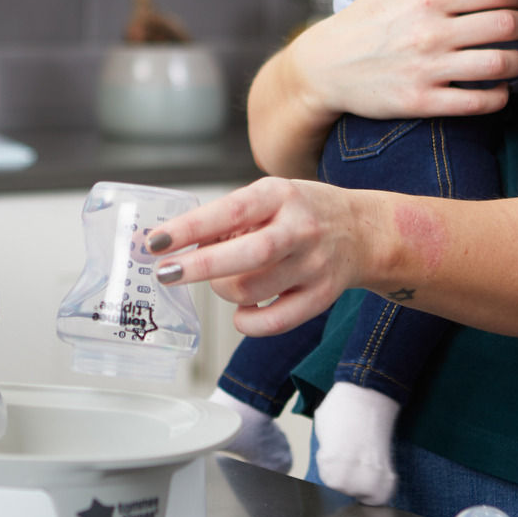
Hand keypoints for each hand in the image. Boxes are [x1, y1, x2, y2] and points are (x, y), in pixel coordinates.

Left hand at [151, 177, 372, 335]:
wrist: (362, 232)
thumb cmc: (301, 213)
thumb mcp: (268, 197)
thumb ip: (227, 219)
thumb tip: (173, 245)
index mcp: (279, 195)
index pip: (228, 211)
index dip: (189, 229)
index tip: (155, 242)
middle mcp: (300, 229)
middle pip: (245, 255)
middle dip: (198, 267)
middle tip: (165, 273)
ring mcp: (313, 265)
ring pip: (251, 291)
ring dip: (223, 290)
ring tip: (222, 281)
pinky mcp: (321, 297)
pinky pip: (273, 322)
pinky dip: (246, 321)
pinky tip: (241, 309)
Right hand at [291, 0, 517, 120]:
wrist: (326, 66)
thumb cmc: (367, 19)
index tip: (513, 1)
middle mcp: (430, 32)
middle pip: (507, 24)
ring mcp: (428, 69)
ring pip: (500, 64)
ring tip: (513, 60)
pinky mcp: (423, 102)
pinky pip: (479, 102)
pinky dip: (500, 96)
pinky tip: (498, 89)